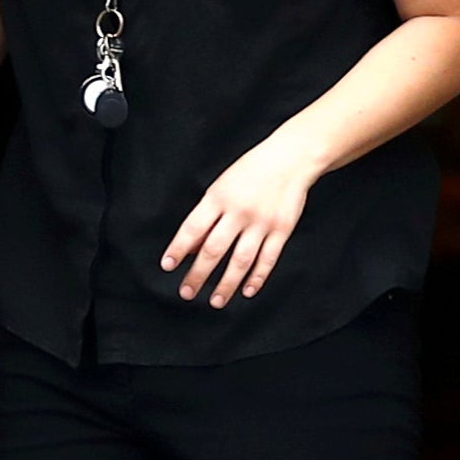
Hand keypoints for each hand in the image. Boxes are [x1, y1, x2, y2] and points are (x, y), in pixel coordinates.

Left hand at [162, 135, 321, 308]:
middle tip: (186, 292)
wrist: (291, 158)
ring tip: (216, 301)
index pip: (193, 228)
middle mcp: (239, 212)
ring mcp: (262, 222)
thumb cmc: (252, 170)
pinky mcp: (282, 230)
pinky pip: (267, 259)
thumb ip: (207, 216)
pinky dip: (257, 278)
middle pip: (214, 249)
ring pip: (240, 260)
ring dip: (226, 284)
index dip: (178, 249)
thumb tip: (191, 248)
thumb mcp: (221, 186)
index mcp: (219, 197)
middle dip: (198, 274)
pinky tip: (247, 290)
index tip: (168, 266)